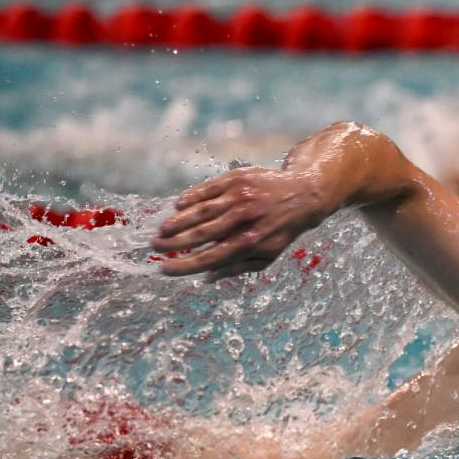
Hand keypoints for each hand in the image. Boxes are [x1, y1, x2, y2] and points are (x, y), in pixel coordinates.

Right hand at [150, 165, 337, 277]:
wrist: (303, 195)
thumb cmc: (280, 231)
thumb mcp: (266, 256)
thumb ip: (236, 268)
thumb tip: (206, 279)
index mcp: (250, 243)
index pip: (210, 258)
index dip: (185, 265)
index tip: (164, 269)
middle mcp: (244, 219)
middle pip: (202, 234)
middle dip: (174, 242)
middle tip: (155, 247)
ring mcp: (240, 197)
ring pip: (202, 211)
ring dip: (178, 221)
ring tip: (161, 229)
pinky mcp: (237, 178)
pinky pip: (208, 188)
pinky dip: (191, 197)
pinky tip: (178, 205)